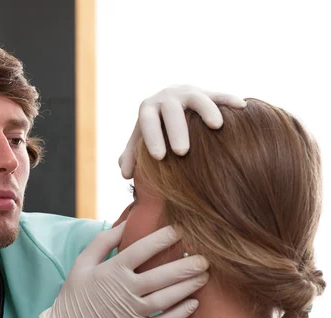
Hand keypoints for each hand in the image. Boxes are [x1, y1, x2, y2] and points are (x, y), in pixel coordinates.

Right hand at [39, 223, 208, 317]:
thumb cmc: (75, 295)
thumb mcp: (82, 262)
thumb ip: (103, 241)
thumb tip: (126, 223)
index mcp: (112, 270)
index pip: (143, 249)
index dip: (164, 237)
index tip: (181, 229)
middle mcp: (126, 290)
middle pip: (163, 274)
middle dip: (187, 264)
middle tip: (206, 256)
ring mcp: (133, 313)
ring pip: (168, 297)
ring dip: (189, 285)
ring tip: (204, 275)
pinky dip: (181, 312)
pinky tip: (194, 302)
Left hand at [118, 85, 246, 178]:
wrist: (169, 103)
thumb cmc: (154, 131)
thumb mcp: (139, 142)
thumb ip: (130, 157)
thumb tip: (125, 174)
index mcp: (148, 108)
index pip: (147, 122)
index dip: (152, 138)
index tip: (159, 157)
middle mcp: (168, 97)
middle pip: (171, 111)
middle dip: (177, 130)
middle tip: (182, 152)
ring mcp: (189, 93)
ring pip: (198, 98)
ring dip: (207, 110)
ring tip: (217, 126)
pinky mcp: (208, 92)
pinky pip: (220, 94)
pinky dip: (230, 99)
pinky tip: (241, 107)